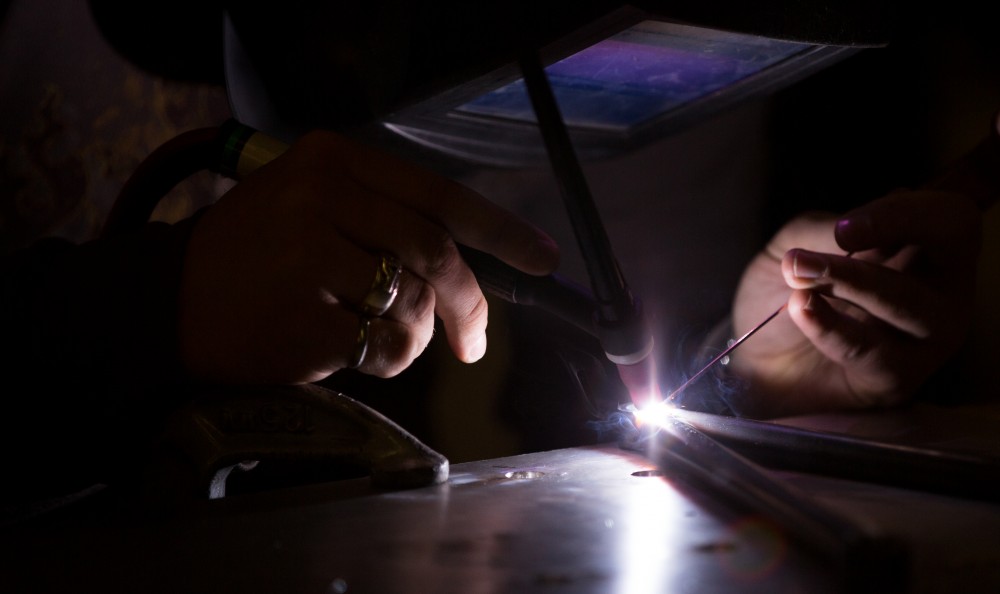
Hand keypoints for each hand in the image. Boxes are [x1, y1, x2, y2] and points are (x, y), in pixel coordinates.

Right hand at [178, 130, 559, 383]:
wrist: (165, 302)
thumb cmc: (252, 255)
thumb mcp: (310, 205)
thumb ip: (383, 219)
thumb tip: (466, 265)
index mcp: (331, 161)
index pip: (438, 195)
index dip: (500, 228)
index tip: (541, 257)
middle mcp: (321, 198)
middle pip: (435, 251)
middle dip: (468, 302)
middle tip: (474, 339)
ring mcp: (308, 258)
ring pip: (412, 303)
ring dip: (415, 334)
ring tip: (382, 339)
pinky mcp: (302, 321)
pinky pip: (383, 348)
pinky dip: (386, 359)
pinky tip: (353, 352)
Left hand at [728, 189, 981, 416]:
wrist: (754, 357)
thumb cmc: (786, 291)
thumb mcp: (797, 243)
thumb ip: (825, 231)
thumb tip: (851, 228)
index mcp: (924, 245)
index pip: (950, 216)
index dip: (905, 213)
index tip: (846, 228)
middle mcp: (942, 288)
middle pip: (952, 245)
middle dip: (882, 239)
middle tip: (810, 252)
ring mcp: (928, 336)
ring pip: (911, 302)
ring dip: (850, 282)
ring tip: (797, 277)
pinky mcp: (898, 378)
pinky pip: (872, 351)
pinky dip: (830, 327)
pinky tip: (800, 309)